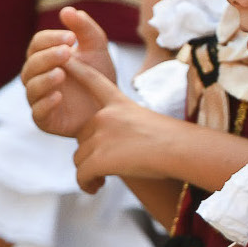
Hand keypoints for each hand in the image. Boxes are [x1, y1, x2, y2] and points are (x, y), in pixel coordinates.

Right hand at [23, 7, 119, 136]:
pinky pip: (38, 112)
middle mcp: (37, 77)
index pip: (38, 43)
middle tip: (66, 53)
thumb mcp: (97, 49)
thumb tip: (68, 10)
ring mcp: (39, 99)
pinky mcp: (45, 120)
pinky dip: (46, 104)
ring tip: (61, 73)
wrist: (112, 108)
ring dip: (45, 79)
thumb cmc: (99, 76)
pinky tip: (59, 96)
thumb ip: (85, 29)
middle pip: (32, 64)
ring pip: (32, 87)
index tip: (71, 37)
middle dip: (48, 57)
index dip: (51, 39)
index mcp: (45, 57)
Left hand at [64, 58, 173, 193]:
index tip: (66, 58)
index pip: (94, 81)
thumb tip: (110, 150)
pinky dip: (86, 184)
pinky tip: (95, 188)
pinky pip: (82, 175)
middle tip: (107, 166)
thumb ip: (125, 128)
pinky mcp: (98, 159)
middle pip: (83, 137)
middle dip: (91, 153)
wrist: (180, 150)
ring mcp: (100, 137)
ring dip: (89, 171)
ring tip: (101, 181)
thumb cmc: (174, 141)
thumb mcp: (148, 123)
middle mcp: (105, 116)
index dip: (79, 71)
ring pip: (80, 158)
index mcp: (119, 104)